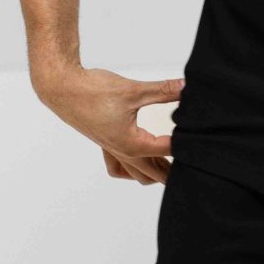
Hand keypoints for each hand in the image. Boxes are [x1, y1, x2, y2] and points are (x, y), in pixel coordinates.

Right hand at [34, 65, 185, 184]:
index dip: (185, 145)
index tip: (200, 138)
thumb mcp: (134, 90)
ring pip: (138, 175)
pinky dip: (131, 169)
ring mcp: (113, 150)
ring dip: (154, 172)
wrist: (62, 89)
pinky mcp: (105, 143)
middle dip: (174, 170)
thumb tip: (187, 88)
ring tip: (171, 163)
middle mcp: (124, 153)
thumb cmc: (92, 91)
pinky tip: (139, 159)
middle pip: (156, 174)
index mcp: (133, 144)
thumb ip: (164, 90)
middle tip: (193, 162)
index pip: (169, 151)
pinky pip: (119, 167)